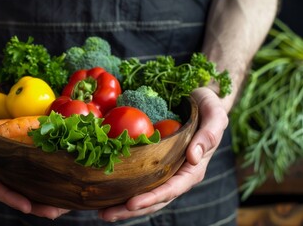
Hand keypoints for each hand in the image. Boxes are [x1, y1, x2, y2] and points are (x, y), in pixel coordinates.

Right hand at [0, 87, 69, 218]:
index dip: (9, 197)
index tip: (27, 206)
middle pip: (11, 191)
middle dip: (33, 204)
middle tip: (54, 213)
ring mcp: (1, 162)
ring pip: (22, 183)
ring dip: (42, 194)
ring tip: (63, 205)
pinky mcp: (12, 153)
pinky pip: (28, 166)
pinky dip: (43, 175)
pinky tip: (60, 181)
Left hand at [98, 87, 228, 221]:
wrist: (202, 101)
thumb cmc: (210, 107)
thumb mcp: (215, 116)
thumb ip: (209, 135)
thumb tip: (194, 157)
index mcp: (192, 170)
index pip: (171, 189)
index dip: (151, 198)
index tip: (131, 204)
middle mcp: (177, 175)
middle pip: (154, 199)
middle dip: (130, 210)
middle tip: (105, 214)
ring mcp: (164, 171)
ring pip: (143, 193)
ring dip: (122, 205)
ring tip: (100, 212)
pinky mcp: (154, 162)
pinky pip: (138, 178)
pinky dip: (122, 187)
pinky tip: (103, 191)